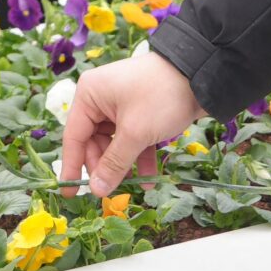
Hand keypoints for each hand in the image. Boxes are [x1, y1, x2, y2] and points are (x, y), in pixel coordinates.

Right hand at [58, 47, 203, 193]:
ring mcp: (120, 106)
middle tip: (111, 191)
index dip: (72, 167)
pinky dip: (139, 158)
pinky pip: (132, 140)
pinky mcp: (139, 113)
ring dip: (124, 165)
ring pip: (115, 144)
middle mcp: (100, 99)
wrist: (200, 75)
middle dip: (105, 167)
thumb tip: (96, 190)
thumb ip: (114, 163)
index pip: (73, 137)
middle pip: (94, 143)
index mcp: (89, 95)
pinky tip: (149, 179)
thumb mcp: (135, 133)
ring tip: (135, 187)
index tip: (69, 195)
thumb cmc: (160, 97)